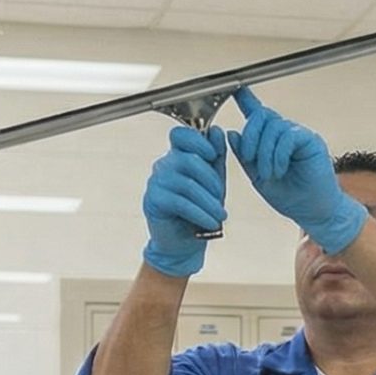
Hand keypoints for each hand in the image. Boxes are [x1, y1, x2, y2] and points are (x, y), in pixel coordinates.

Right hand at [140, 124, 225, 276]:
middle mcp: (164, 165)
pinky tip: (210, 222)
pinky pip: (180, 202)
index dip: (198, 140)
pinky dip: (199, 213)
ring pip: (186, 184)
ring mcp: (156, 182)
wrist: (184, 243)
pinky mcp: (153, 200)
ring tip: (220, 216)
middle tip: (221, 198)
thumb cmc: (199, 210)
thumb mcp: (214, 182)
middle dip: (211, 180)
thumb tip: (216, 131)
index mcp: (178, 156)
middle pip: (188, 160)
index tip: (213, 155)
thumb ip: (216, 157)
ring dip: (208, 202)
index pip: (180, 135)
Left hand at [227, 89, 365, 254]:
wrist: (313, 212)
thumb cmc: (290, 196)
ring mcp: (299, 135)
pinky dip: (279, 153)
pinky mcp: (311, 141)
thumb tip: (232, 134)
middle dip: (250, 136)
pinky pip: (289, 136)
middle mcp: (285, 133)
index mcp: (271, 141)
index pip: (257, 114)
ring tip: (269, 173)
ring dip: (265, 152)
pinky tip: (279, 169)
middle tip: (251, 159)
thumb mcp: (258, 177)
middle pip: (261, 116)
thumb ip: (245, 156)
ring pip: (274, 126)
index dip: (246, 100)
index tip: (235, 90)